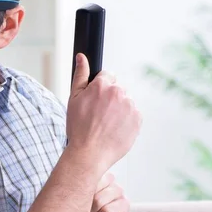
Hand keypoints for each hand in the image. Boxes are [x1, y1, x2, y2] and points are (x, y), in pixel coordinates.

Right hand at [67, 54, 141, 175]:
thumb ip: (80, 75)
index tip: (95, 102)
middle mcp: (119, 92)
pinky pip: (133, 115)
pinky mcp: (138, 119)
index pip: (107, 76)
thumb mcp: (74, 99)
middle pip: (117, 89)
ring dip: (119, 110)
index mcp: (102, 85)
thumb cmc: (78, 128)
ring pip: (126, 102)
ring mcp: (130, 106)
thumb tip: (82, 57)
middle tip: (98, 116)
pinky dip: (126, 121)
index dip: (99, 89)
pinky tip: (114, 130)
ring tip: (106, 125)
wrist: (89, 154)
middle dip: (110, 99)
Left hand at [74, 172, 129, 211]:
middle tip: (84, 209)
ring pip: (99, 199)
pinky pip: (108, 211)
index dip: (78, 188)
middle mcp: (108, 181)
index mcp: (95, 175)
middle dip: (85, 201)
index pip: (87, 172)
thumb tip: (73, 170)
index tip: (75, 199)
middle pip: (93, 185)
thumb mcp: (71, 197)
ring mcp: (118, 192)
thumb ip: (75, 183)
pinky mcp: (124, 206)